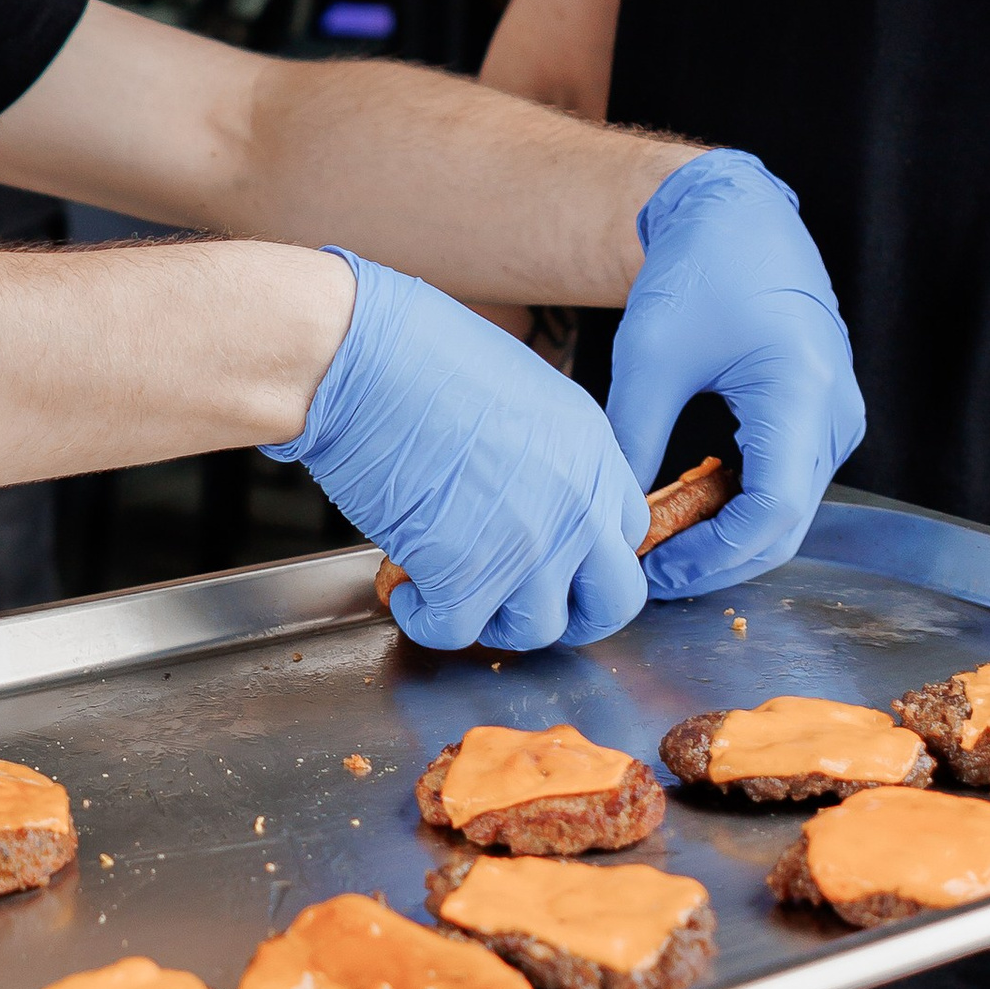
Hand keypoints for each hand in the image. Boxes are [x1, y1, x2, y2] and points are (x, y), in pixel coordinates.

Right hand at [264, 254, 650, 651]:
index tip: (552, 558)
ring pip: (537, 630)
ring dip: (492, 620)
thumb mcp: (520, 390)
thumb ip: (545, 452)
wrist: (361, 361)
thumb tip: (524, 491)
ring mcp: (527, 545)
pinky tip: (407, 591)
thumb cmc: (418, 355)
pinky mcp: (464, 573)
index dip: (586, 556)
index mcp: (591, 451)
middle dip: (567, 613)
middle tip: (519, 603)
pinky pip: (456, 633)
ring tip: (451, 589)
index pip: (628, 534)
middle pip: (611, 602)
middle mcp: (575, 504)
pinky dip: (425, 622)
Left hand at [607, 150, 862, 594]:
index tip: (656, 569)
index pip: (772, 513)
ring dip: (726, 539)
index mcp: (801, 395)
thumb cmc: (697, 272)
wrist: (737, 219)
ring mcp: (835, 420)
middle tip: (650, 573)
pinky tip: (686, 513)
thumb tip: (613, 516)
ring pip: (787, 513)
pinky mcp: (819, 419)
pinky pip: (786, 485)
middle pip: (785, 527)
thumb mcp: (650, 358)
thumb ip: (633, 440)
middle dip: (717, 560)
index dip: (714, 557)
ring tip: (660, 546)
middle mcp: (834, 415)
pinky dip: (739, 510)